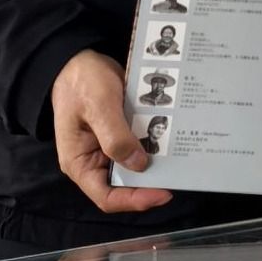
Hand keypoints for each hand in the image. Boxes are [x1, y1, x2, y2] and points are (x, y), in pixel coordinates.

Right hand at [53, 49, 171, 213]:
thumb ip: (115, 137)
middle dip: (150, 182)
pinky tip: (173, 140)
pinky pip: (140, 146)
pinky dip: (155, 145)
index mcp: (80, 162)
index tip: (163, 193)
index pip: (107, 196)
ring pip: (135, 166)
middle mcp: (94, 161)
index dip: (134, 200)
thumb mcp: (98, 106)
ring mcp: (109, 148)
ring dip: (156, 164)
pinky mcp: (121, 134)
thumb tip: (139, 165)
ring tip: (181, 159)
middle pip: (125, 185)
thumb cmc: (81, 82)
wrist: (80, 59)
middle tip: (179, 174)